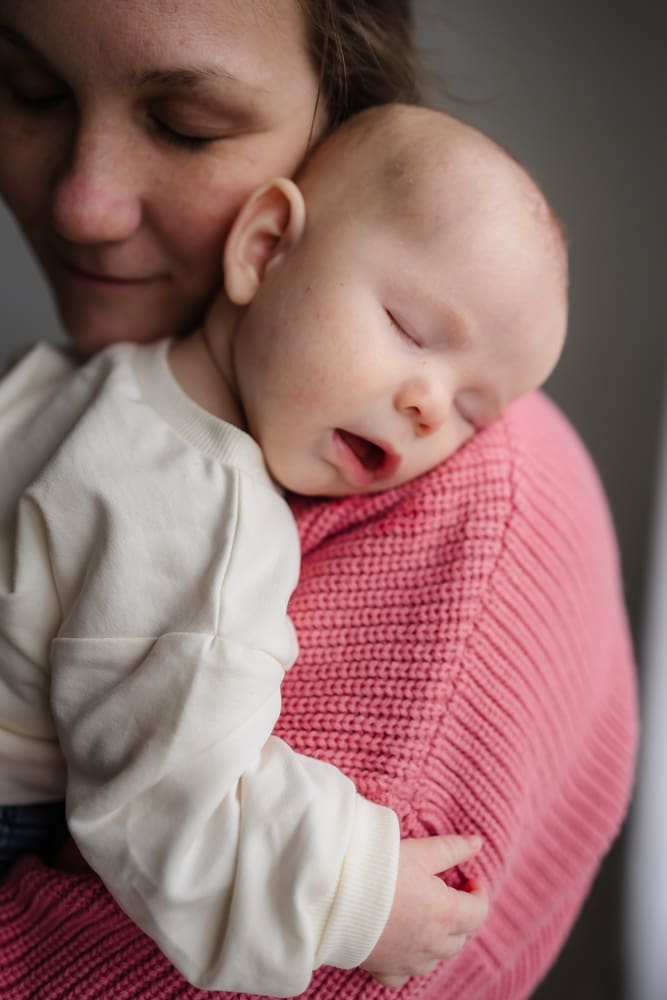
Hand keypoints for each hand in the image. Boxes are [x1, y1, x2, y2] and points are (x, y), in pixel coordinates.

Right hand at [360, 834, 487, 987]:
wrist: (335, 896)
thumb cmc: (379, 869)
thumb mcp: (419, 852)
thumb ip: (451, 849)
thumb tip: (477, 843)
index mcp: (445, 913)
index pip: (478, 912)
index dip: (479, 894)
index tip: (471, 879)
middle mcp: (432, 943)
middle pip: (460, 937)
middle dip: (461, 915)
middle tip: (449, 892)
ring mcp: (409, 960)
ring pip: (436, 957)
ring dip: (439, 939)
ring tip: (426, 915)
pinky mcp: (384, 968)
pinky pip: (405, 973)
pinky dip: (409, 960)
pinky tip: (402, 944)